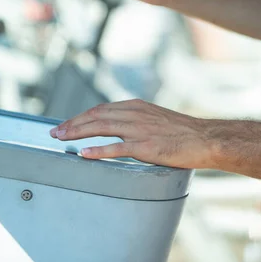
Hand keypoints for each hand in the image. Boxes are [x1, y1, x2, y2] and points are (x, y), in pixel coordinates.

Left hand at [49, 99, 214, 168]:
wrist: (204, 138)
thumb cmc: (182, 131)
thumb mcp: (155, 117)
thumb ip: (135, 120)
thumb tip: (117, 127)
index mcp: (136, 106)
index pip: (101, 109)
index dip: (81, 117)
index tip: (67, 124)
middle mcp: (135, 114)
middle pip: (96, 116)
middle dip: (73, 124)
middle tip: (56, 132)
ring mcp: (139, 130)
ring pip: (102, 127)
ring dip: (79, 133)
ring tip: (63, 139)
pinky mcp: (146, 146)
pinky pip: (117, 148)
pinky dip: (98, 150)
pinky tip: (85, 154)